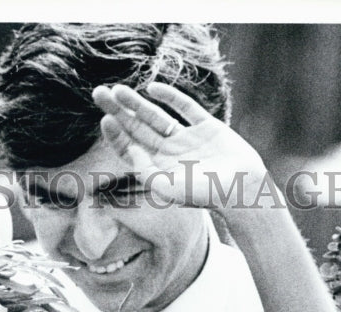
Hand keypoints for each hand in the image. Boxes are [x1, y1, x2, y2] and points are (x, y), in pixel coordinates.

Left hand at [92, 82, 267, 211]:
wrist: (242, 187)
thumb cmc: (204, 193)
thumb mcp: (167, 187)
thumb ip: (146, 170)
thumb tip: (130, 149)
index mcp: (158, 170)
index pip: (130, 149)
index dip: (116, 134)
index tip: (105, 118)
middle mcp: (169, 154)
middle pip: (137, 129)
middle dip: (117, 112)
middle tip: (98, 94)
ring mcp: (187, 139)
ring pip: (156, 117)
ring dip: (136, 103)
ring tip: (118, 89)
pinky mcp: (206, 127)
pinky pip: (184, 108)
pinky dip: (170, 97)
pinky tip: (152, 88)